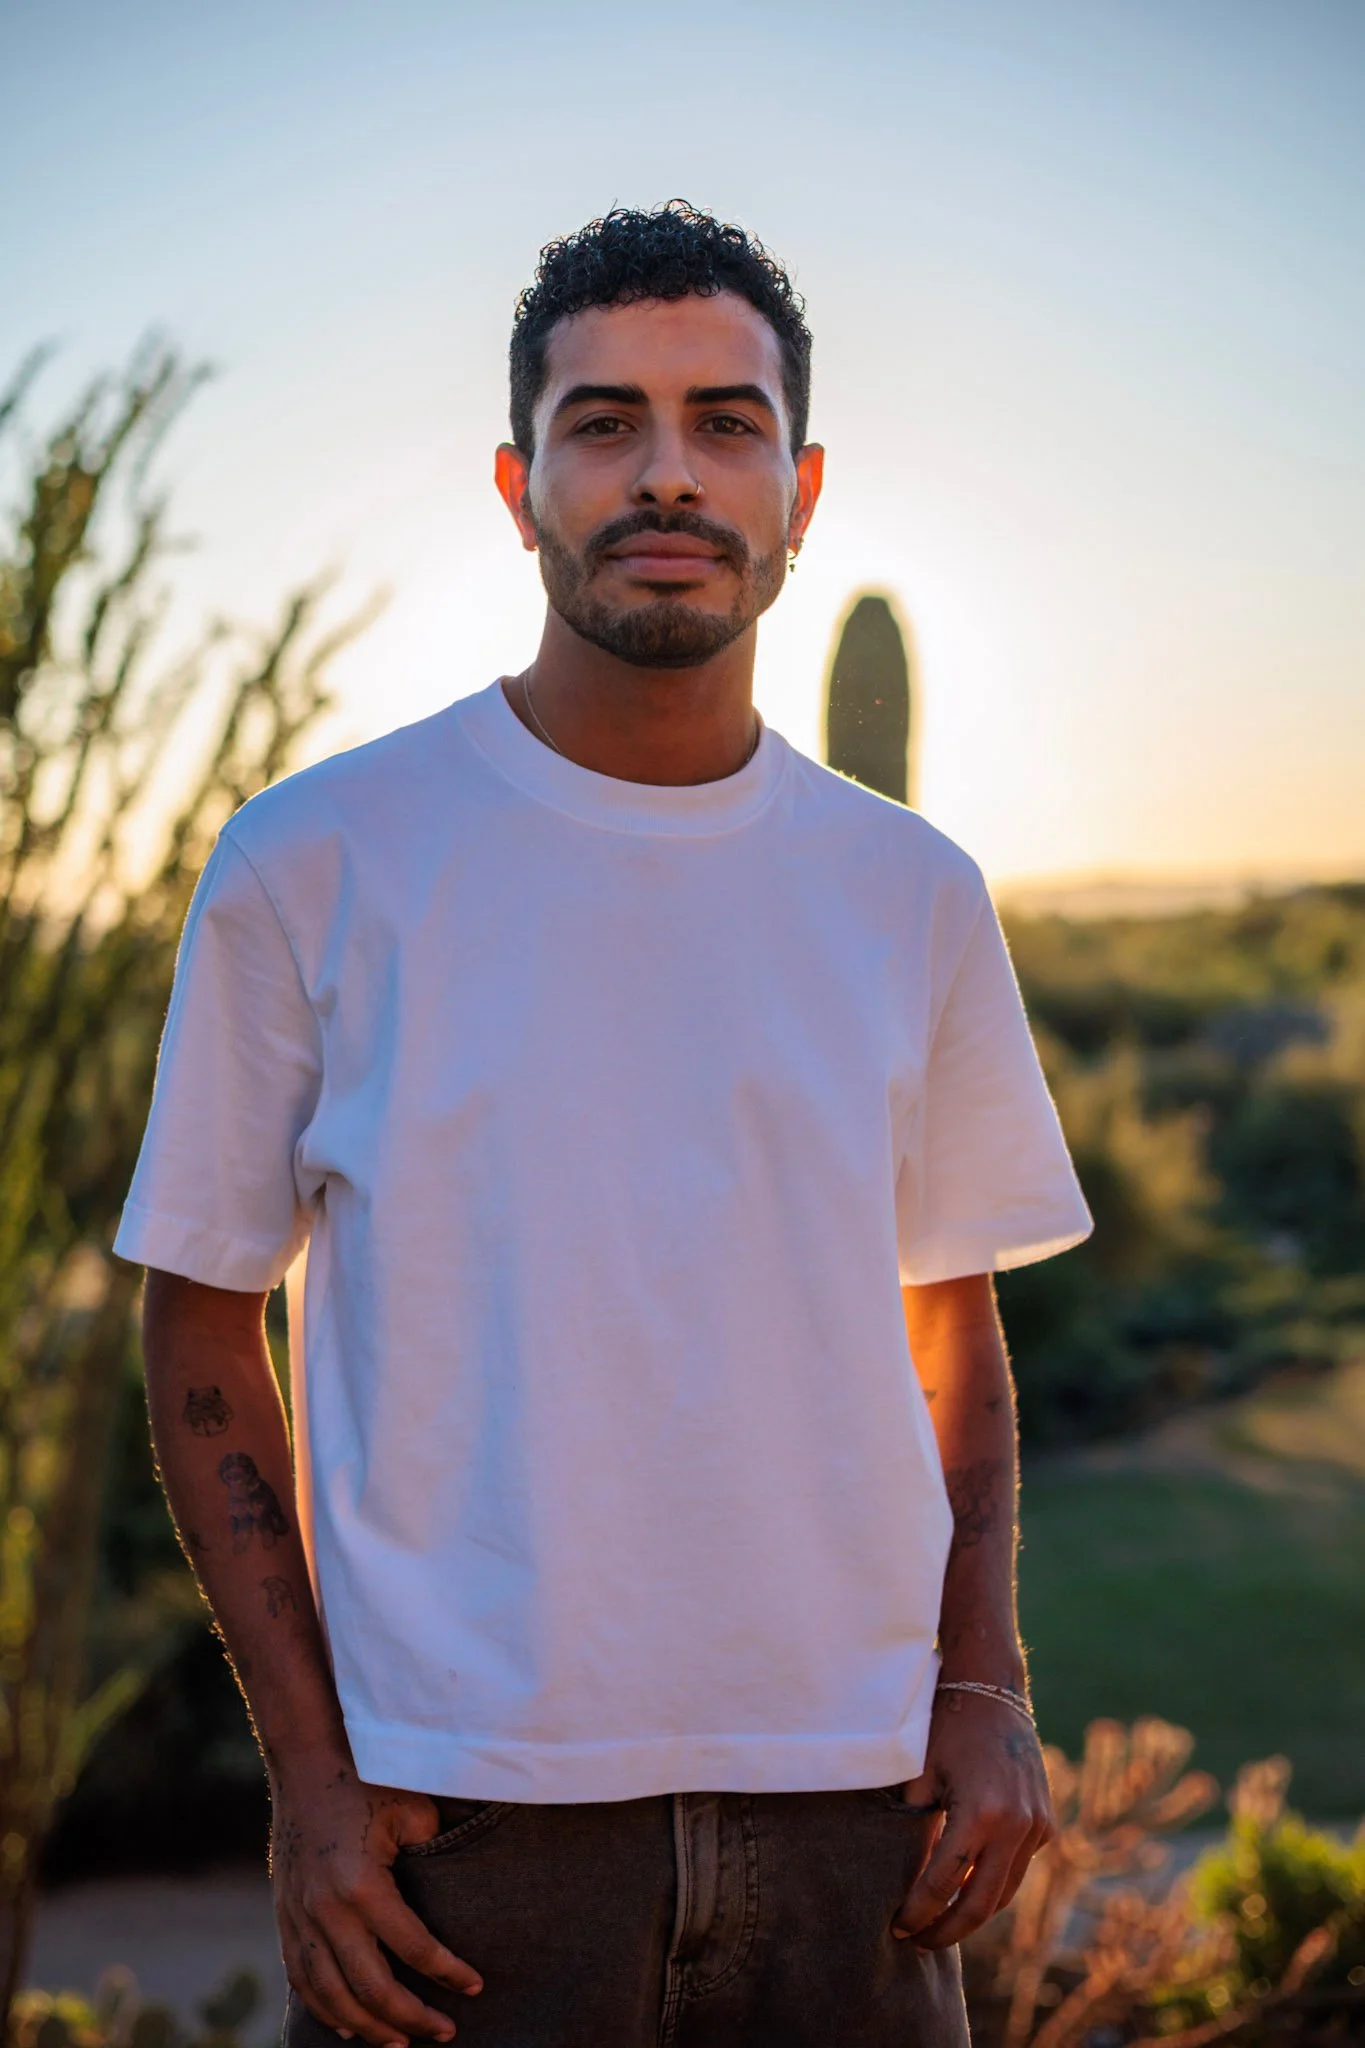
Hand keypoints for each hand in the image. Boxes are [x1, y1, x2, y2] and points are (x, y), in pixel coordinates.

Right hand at [271, 1759, 482, 2045]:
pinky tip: (347, 2025)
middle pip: (370, 1988)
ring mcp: (300, 1917)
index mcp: (363, 1884)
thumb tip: (460, 1890)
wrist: (305, 1761)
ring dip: (368, 2027)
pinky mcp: (285, 1916)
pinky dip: (325, 2009)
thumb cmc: (367, 1779)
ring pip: (332, 1996)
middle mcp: (327, 1910)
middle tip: (444, 2033)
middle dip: (410, 2018)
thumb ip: (436, 1852)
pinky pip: (302, 1979)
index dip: (447, 1973)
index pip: (414, 1948)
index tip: (475, 1987)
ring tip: (401, 2043)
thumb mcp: (413, 1809)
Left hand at [892, 1688, 1053, 1948]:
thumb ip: (915, 1828)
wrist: (992, 1689)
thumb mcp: (922, 1776)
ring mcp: (1037, 1826)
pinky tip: (965, 1889)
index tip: (898, 1928)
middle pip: (981, 1904)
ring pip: (1004, 1892)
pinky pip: (1018, 1868)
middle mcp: (1017, 1826)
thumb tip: (902, 1879)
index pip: (943, 1883)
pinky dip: (992, 1884)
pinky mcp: (1046, 1823)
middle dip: (947, 1930)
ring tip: (939, 1924)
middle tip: (918, 1943)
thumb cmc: (947, 1727)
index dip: (918, 1912)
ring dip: (972, 1914)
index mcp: (981, 1814)